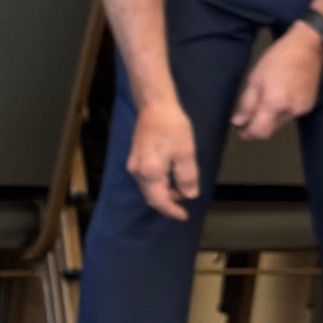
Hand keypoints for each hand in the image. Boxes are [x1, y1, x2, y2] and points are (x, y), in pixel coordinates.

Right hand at [126, 94, 201, 218]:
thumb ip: (187, 177)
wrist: (155, 105)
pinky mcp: (135, 158)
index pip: (160, 201)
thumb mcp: (186, 152)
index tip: (185, 217)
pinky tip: (170, 178)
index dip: (172, 211)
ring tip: (181, 190)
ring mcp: (134, 165)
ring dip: (164, 193)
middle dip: (168, 203)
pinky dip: (158, 185)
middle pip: (151, 197)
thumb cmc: (173, 127)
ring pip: (148, 189)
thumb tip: (189, 195)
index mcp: (150, 173)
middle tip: (185, 203)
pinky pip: (146, 179)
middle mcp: (138, 172)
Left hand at [232, 25, 322, 141]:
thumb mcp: (255, 79)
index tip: (241, 132)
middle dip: (258, 127)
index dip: (248, 135)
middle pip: (270, 131)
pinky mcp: (310, 106)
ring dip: (270, 119)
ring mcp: (302, 110)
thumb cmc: (277, 59)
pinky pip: (290, 116)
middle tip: (248, 119)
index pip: (260, 132)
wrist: (308, 48)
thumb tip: (238, 122)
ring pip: (280, 124)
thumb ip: (246, 104)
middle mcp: (291, 111)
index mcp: (275, 103)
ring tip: (264, 103)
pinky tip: (280, 97)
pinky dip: (281, 112)